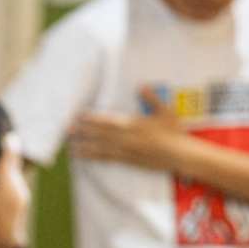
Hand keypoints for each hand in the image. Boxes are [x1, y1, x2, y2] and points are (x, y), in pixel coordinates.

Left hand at [69, 88, 188, 171]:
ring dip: (85, 147)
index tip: (80, 115)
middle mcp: (128, 138)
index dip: (93, 119)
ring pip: (102, 148)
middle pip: (101, 135)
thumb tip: (141, 85)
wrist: (181, 155)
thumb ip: (151, 99)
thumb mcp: (165, 111)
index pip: (109, 121)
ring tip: (71, 146)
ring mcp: (127, 151)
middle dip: (83, 132)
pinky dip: (95, 158)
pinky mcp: (129, 161)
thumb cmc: (174, 132)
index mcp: (135, 124)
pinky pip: (108, 159)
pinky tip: (85, 157)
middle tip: (67, 129)